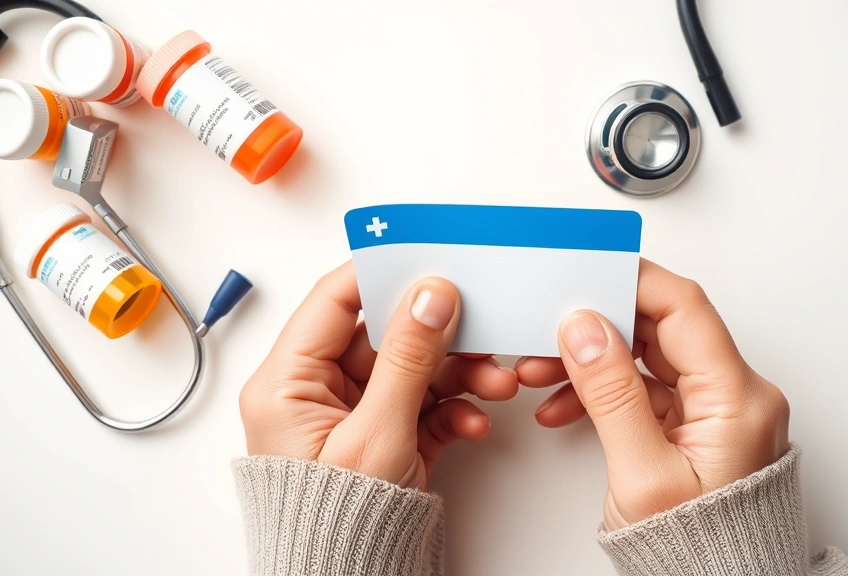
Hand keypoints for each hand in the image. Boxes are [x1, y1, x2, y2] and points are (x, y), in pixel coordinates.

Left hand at [239, 262, 517, 489]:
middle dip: (440, 336)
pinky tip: (472, 423)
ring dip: (458, 374)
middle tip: (480, 325)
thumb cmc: (333, 526)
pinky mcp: (382, 436)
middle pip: (384, 335)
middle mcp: (316, 392)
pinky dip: (453, 410)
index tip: (428, 255)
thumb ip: (407, 359)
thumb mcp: (375, 436)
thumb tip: (429, 295)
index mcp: (287, 382)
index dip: (381, 273)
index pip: (335, 301)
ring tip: (495, 384)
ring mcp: (353, 414)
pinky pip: (422, 404)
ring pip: (411, 369)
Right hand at [516, 259, 789, 530]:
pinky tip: (564, 403)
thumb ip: (612, 394)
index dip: (632, 282)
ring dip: (593, 359)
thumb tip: (586, 330)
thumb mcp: (643, 475)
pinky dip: (604, 390)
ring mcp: (716, 410)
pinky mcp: (697, 426)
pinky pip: (646, 389)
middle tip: (552, 323)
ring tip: (542, 371)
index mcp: (738, 399)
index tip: (587, 270)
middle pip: (663, 328)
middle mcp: (735, 396)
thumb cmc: (700, 556)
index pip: (684, 308)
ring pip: (648, 356)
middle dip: (599, 325)